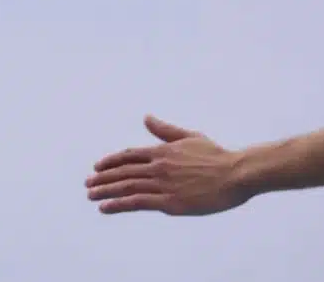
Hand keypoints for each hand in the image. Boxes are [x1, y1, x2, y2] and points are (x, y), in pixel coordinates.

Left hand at [86, 116, 248, 215]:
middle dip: (102, 177)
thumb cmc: (217, 156)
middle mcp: (158, 166)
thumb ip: (165, 130)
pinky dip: (118, 204)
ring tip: (91, 195)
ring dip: (105, 190)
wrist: (236, 173)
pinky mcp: (170, 202)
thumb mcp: (189, 136)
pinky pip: (137, 202)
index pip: (129, 155)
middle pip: (122, 171)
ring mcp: (162, 184)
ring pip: (126, 186)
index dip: (111, 162)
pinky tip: (105, 207)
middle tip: (87, 183)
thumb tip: (146, 117)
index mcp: (162, 151)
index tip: (97, 167)